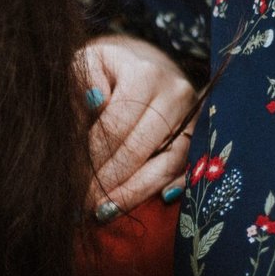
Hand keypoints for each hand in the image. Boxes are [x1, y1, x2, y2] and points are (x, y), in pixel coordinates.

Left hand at [80, 35, 198, 217]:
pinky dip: (167, 189)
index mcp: (146, 74)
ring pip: (166, 164)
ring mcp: (192, 117)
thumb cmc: (106, 70)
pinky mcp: (201, 136)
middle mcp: (175, 94)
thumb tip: (94, 101)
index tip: (73, 180)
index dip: (93, 157)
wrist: (141, 65)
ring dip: (134, 192)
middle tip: (84, 202)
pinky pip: (186, 170)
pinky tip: (144, 203)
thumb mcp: (88, 65)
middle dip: (109, 180)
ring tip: (105, 210)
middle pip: (139, 148)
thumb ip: (82, 82)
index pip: (116, 126)